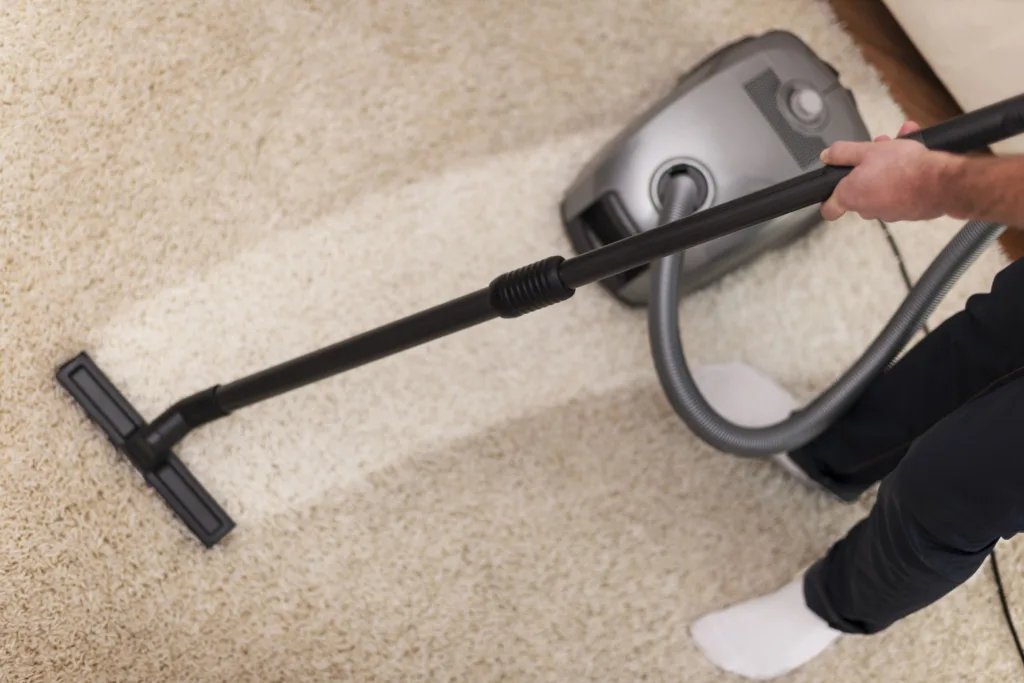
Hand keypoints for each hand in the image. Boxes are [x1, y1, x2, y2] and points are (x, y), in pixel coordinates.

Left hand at [820, 121, 961, 221]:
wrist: (941, 183)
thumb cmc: (904, 168)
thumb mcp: (868, 150)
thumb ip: (843, 153)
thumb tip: (827, 155)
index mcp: (851, 196)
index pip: (830, 209)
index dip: (829, 198)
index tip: (833, 188)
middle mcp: (868, 209)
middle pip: (861, 188)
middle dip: (869, 167)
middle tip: (880, 148)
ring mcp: (889, 212)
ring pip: (883, 186)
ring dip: (889, 166)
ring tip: (904, 144)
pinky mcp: (909, 211)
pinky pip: (902, 191)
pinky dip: (907, 176)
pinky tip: (918, 156)